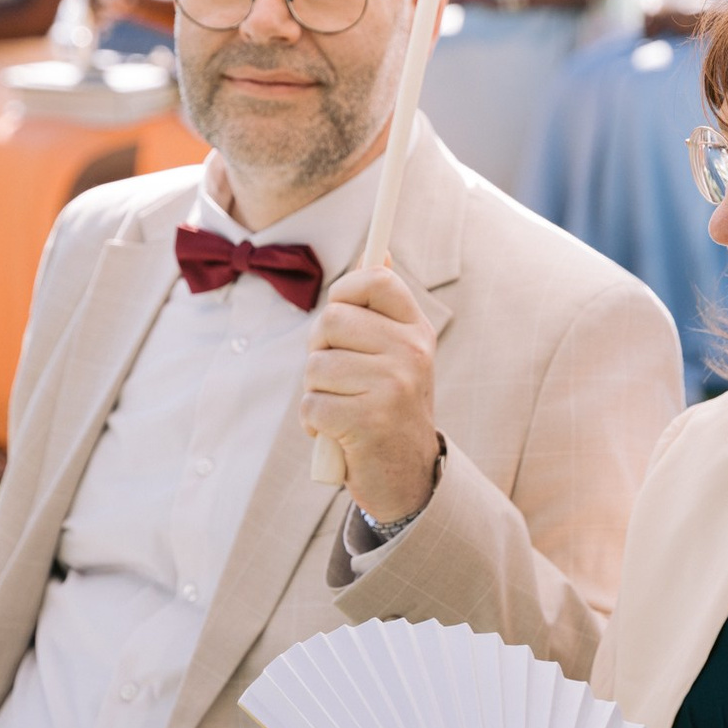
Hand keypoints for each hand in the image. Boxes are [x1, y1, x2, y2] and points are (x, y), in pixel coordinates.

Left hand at [302, 264, 439, 524]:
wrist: (408, 477)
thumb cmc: (389, 408)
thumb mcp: (398, 353)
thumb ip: (383, 307)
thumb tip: (380, 250)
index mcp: (416, 331)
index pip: (376, 279)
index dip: (344, 290)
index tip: (340, 315)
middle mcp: (411, 353)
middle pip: (331, 319)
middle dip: (319, 350)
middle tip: (338, 377)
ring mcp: (393, 386)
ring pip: (315, 365)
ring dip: (316, 393)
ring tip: (342, 410)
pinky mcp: (368, 421)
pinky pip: (311, 404)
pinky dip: (313, 424)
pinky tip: (337, 434)